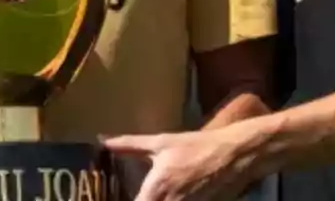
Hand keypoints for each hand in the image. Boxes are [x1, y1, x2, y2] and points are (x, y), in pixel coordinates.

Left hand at [103, 130, 251, 200]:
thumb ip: (129, 145)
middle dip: (145, 200)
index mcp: (156, 188)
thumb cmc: (195, 146)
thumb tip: (103, 140)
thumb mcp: (161, 142)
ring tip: (158, 194)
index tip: (120, 196)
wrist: (232, 155)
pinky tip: (171, 196)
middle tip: (144, 194)